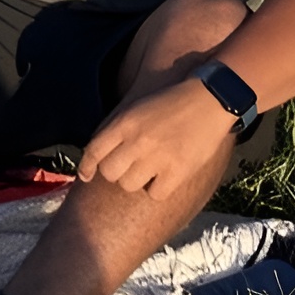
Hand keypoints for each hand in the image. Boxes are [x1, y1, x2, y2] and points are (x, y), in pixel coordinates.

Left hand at [76, 78, 234, 199]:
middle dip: (115, 172)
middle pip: (109, 173)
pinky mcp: (178, 171)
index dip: (86, 167)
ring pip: (129, 185)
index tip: (85, 176)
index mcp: (124, 123)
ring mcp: (157, 157)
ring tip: (149, 170)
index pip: (93, 151)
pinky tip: (165, 178)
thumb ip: (117, 129)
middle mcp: (137, 140)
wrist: (209, 100)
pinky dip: (158, 189)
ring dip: (136, 181)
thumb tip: (98, 156)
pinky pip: (154, 194)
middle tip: (129, 168)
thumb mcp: (136, 108)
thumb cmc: (170, 103)